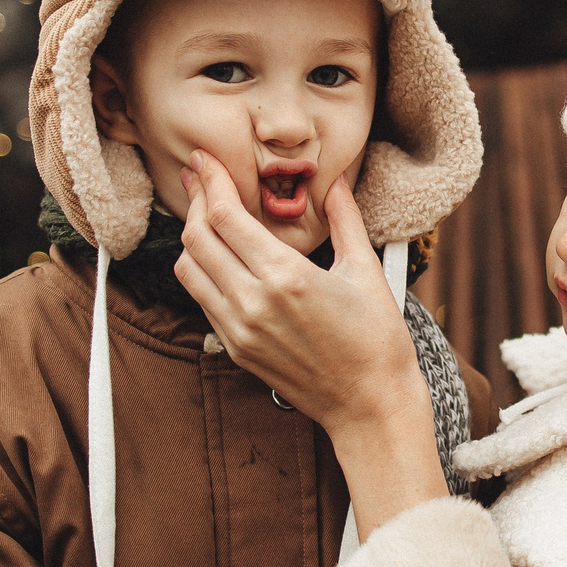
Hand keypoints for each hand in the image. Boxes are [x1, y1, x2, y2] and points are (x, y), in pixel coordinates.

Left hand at [175, 152, 451, 532]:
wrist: (370, 405)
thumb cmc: (377, 341)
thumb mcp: (366, 271)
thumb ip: (345, 218)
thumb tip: (336, 179)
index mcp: (285, 277)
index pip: (225, 216)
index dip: (209, 181)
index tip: (205, 160)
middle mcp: (253, 302)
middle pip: (197, 237)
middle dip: (195, 200)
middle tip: (201, 178)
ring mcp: (239, 330)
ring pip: (189, 270)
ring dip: (192, 237)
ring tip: (209, 216)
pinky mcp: (236, 349)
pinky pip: (203, 299)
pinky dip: (203, 271)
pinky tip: (222, 257)